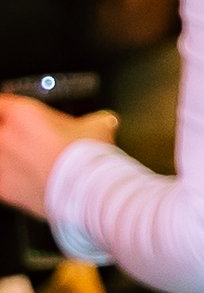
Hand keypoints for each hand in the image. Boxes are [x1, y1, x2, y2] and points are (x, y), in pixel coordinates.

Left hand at [0, 98, 116, 218]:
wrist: (86, 190)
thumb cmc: (87, 158)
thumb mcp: (98, 126)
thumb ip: (94, 121)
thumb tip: (103, 122)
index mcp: (24, 114)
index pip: (0, 102)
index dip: (4, 107)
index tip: (8, 110)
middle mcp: (5, 137)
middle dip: (4, 131)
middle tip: (15, 135)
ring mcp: (0, 163)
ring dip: (5, 156)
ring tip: (20, 160)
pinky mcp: (2, 188)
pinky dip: (5, 179)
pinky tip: (19, 179)